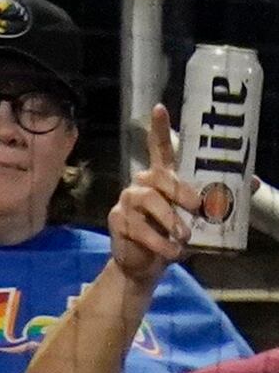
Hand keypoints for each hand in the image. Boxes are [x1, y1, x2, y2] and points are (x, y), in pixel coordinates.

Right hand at [109, 107, 207, 290]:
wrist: (147, 264)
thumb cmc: (174, 235)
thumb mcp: (200, 217)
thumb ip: (223, 200)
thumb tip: (255, 182)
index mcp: (162, 178)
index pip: (159, 148)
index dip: (160, 128)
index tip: (160, 107)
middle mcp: (142, 184)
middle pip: (159, 177)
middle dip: (181, 191)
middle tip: (198, 208)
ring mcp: (127, 202)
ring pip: (148, 201)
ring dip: (170, 219)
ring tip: (185, 236)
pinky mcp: (117, 221)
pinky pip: (140, 228)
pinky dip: (160, 241)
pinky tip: (172, 251)